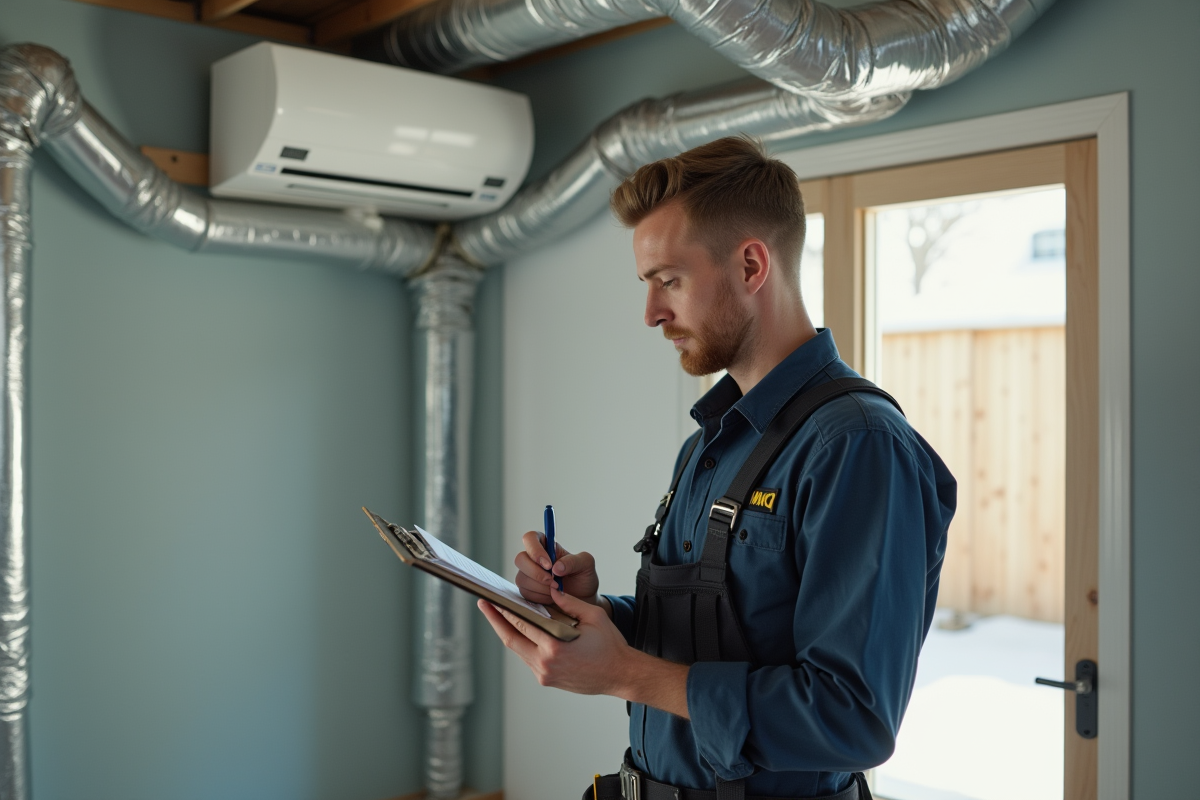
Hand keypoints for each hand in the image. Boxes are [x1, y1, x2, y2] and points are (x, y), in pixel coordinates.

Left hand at [479, 587, 628, 693]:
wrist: (620, 675)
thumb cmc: (610, 645)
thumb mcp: (593, 617)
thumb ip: (569, 602)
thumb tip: (550, 590)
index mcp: (555, 646)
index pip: (521, 624)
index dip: (503, 611)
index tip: (492, 599)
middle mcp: (545, 663)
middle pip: (511, 639)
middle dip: (495, 620)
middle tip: (484, 604)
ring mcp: (544, 674)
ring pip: (517, 650)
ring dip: (507, 632)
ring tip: (498, 615)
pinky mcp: (546, 680)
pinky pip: (528, 658)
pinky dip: (521, 643)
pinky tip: (518, 630)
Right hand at [513, 530, 601, 607]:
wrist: (582, 599)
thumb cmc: (583, 577)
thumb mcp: (586, 564)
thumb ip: (573, 561)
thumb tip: (556, 567)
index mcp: (546, 545)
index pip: (530, 538)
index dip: (535, 550)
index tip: (548, 565)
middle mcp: (533, 558)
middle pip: (520, 559)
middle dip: (536, 573)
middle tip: (554, 582)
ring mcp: (527, 574)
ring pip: (522, 578)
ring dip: (541, 587)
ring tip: (557, 589)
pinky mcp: (526, 590)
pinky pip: (525, 593)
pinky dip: (540, 597)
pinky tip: (552, 597)